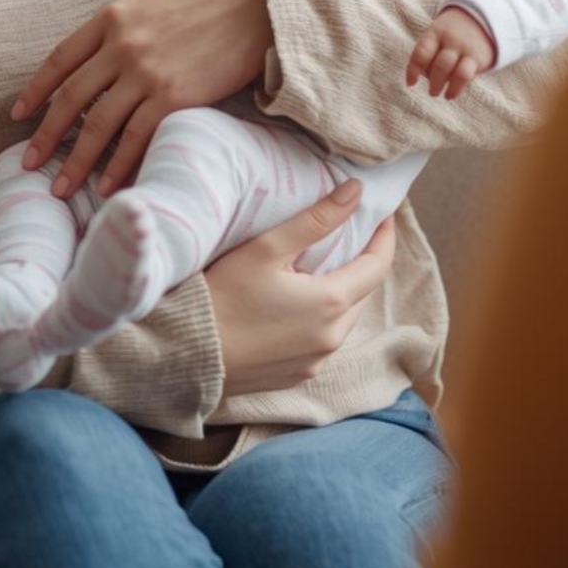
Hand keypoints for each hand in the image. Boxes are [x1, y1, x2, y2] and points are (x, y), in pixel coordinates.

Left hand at [11, 0, 272, 198]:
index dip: (36, 90)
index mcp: (113, 17)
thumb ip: (124, 27)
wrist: (259, 2)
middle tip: (28, 164)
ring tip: (61, 189)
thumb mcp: (154, 0)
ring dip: (75, 162)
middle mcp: (122, 45)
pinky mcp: (175, 96)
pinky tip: (108, 186)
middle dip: (46, 136)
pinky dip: (118, 166)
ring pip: (97, 125)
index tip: (19, 115)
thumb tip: (102, 59)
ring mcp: (147, 72)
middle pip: (71, 99)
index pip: (60, 60)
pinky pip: (136, 138)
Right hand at [206, 180, 395, 395]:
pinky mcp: (297, 376)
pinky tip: (300, 301)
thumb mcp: (268, 248)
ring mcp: (315, 361)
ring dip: (343, 290)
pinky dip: (323, 317)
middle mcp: (331, 338)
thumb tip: (357, 192)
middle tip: (352, 233)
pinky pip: (323, 340)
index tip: (383, 213)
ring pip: (345, 318)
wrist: (183, 355)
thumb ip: (317, 219)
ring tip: (324, 263)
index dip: (384, 236)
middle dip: (363, 261)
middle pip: (364, 292)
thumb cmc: (223, 295)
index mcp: (331, 304)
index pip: (378, 265)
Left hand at [406, 5, 496, 100]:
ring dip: (444, 86)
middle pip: (438, 65)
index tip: (411, 83)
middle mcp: (450, 40)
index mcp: (435, 32)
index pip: (421, 53)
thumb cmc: (451, 34)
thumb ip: (430, 53)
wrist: (482, 19)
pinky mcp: (478, 57)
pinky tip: (451, 94)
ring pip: (452, 71)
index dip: (413, 70)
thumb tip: (423, 77)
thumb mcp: (438, 34)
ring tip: (443, 95)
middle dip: (433, 82)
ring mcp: (465, 48)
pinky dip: (456, 88)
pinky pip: (465, 75)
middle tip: (432, 92)